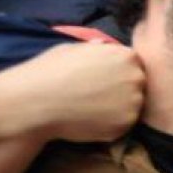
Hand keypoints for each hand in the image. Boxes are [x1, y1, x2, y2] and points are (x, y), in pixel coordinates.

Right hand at [16, 43, 144, 142]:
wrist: (35, 101)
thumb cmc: (50, 71)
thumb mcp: (75, 49)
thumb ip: (97, 50)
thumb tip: (104, 47)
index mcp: (126, 56)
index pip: (133, 65)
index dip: (118, 74)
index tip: (102, 81)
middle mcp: (136, 77)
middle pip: (137, 85)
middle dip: (122, 90)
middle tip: (96, 97)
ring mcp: (133, 102)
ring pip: (132, 106)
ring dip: (118, 109)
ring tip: (91, 109)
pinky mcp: (125, 124)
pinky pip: (123, 125)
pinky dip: (110, 125)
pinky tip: (89, 121)